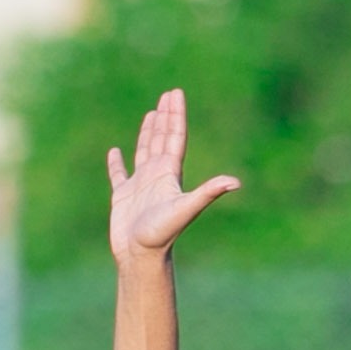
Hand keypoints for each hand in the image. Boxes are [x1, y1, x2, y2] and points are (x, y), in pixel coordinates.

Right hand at [107, 87, 239, 263]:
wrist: (141, 256)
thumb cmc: (162, 233)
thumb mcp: (186, 208)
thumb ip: (209, 192)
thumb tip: (236, 182)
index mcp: (170, 174)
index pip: (175, 138)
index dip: (176, 116)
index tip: (176, 93)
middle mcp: (157, 177)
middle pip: (163, 139)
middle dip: (166, 117)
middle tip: (168, 95)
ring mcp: (140, 186)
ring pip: (144, 151)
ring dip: (147, 133)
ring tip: (152, 114)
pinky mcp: (122, 196)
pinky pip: (118, 174)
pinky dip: (116, 163)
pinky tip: (114, 152)